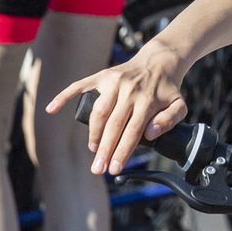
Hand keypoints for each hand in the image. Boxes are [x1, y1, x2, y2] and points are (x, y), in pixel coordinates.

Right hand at [46, 41, 189, 175]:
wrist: (159, 61)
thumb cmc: (167, 89)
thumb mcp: (179, 105)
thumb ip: (170, 120)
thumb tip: (150, 132)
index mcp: (147, 100)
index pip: (133, 131)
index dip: (122, 152)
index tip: (114, 169)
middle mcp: (128, 90)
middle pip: (113, 125)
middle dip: (105, 150)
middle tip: (98, 169)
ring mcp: (113, 82)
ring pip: (98, 111)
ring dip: (94, 133)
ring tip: (94, 150)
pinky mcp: (101, 76)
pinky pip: (80, 85)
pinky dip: (64, 96)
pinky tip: (52, 109)